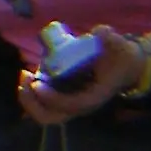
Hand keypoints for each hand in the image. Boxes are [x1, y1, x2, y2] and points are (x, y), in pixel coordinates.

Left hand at [17, 23, 139, 125]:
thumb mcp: (119, 45)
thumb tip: (99, 33)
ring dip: (29, 98)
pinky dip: (31, 93)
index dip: (53, 98)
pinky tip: (29, 74)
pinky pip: (43, 104)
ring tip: (25, 75)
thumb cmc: (120, 57)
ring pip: (44, 113)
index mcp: (95, 96)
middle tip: (26, 79)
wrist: (125, 66)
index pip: (72, 105)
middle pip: (52, 118)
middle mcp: (80, 104)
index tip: (37, 82)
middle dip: (33, 103)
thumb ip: (110, 39)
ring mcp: (70, 102)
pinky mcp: (63, 96)